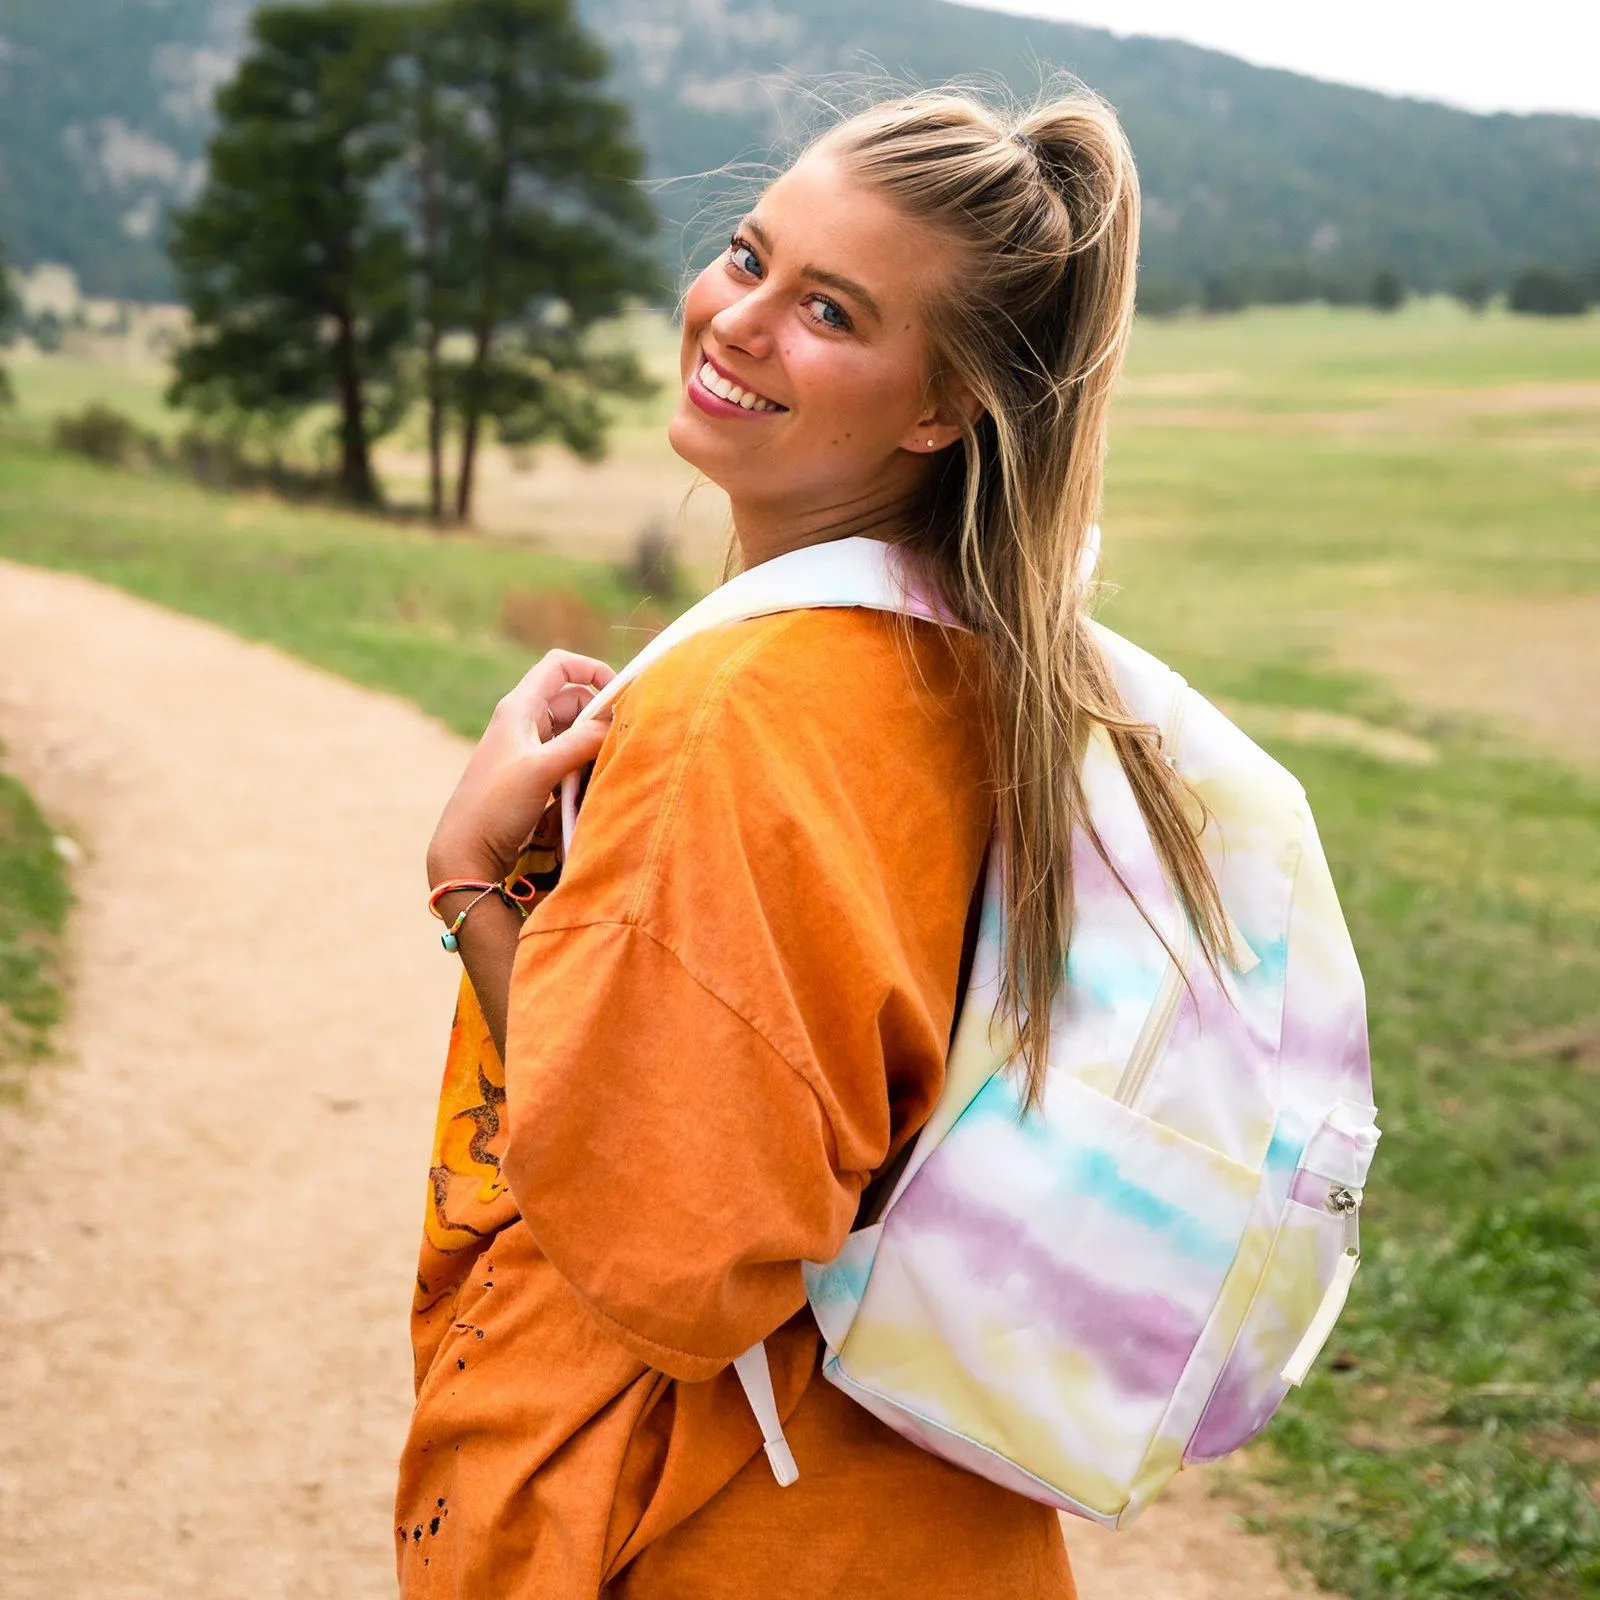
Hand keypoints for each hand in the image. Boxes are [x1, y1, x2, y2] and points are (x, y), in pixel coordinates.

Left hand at [428, 650, 615, 885]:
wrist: (466, 850)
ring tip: (602, 767)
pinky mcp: (532, 774)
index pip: (560, 666)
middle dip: (598, 716)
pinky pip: (567, 757)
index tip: (618, 694)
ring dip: (591, 744)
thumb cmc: (495, 805)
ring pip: (573, 731)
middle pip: (574, 700)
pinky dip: (582, 765)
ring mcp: (527, 748)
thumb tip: (616, 724)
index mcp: (519, 707)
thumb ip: (581, 742)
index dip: (592, 670)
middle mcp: (523, 721)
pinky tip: (587, 786)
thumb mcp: (541, 769)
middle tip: (617, 742)